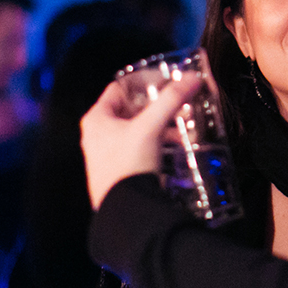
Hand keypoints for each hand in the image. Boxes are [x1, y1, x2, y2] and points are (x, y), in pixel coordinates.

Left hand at [81, 73, 201, 209]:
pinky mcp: (117, 171)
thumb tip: (191, 77)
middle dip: (156, 107)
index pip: (119, 88)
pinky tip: (175, 147)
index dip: (143, 82)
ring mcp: (105, 154)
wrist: (125, 210)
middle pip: (130, 109)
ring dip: (160, 126)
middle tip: (178, 105)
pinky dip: (156, 143)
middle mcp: (96, 134)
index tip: (165, 82)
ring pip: (136, 130)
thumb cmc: (129, 163)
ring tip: (182, 128)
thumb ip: (171, 99)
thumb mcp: (151, 127)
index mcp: (96, 119)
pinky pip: (138, 148)